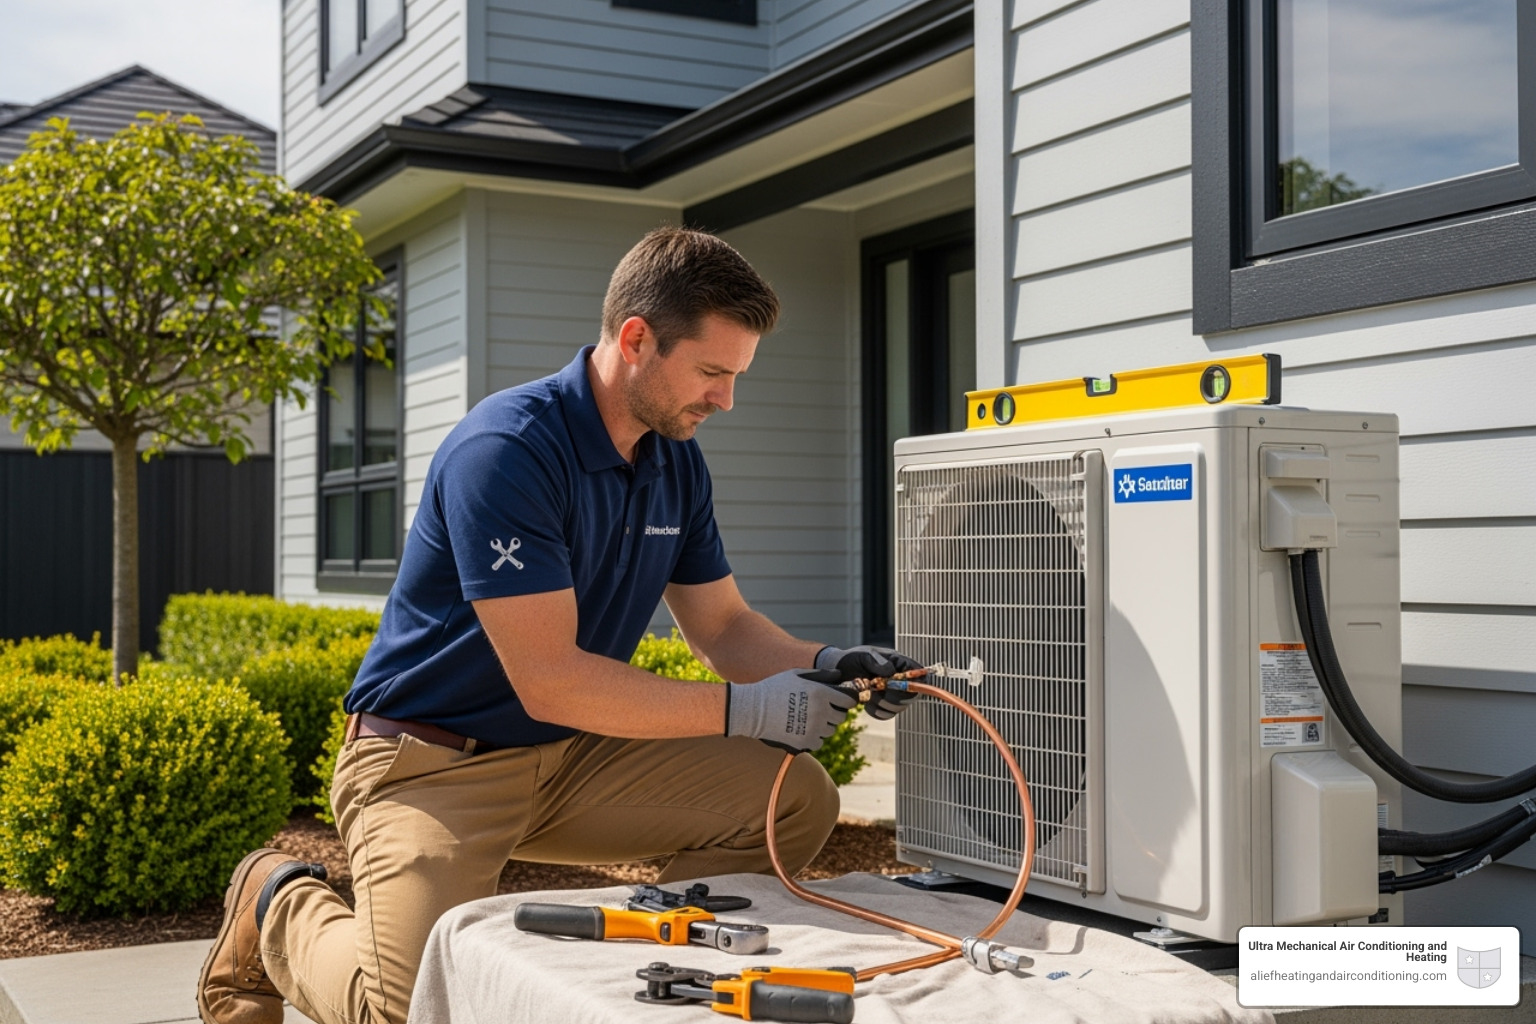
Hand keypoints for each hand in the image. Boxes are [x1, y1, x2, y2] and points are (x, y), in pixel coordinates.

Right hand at [724, 668, 856, 753]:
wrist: (753, 709)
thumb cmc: (774, 687)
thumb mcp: (797, 675)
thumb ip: (820, 675)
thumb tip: (838, 675)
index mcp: (821, 693)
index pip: (848, 701)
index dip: (846, 700)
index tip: (841, 701)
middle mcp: (821, 711)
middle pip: (840, 717)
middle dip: (833, 713)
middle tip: (820, 710)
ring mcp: (813, 728)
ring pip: (830, 731)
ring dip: (823, 726)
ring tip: (808, 719)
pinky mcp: (805, 742)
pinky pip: (819, 742)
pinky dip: (814, 738)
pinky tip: (803, 730)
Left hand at [814, 644, 922, 719]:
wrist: (837, 670)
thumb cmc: (853, 658)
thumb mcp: (864, 655)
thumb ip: (878, 662)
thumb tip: (891, 671)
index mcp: (899, 663)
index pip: (919, 674)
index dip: (916, 682)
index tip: (899, 685)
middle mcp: (899, 679)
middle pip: (911, 695)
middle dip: (894, 696)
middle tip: (877, 690)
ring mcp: (892, 694)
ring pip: (899, 707)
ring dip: (883, 704)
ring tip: (869, 694)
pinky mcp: (882, 705)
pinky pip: (886, 715)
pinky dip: (876, 711)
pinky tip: (866, 702)